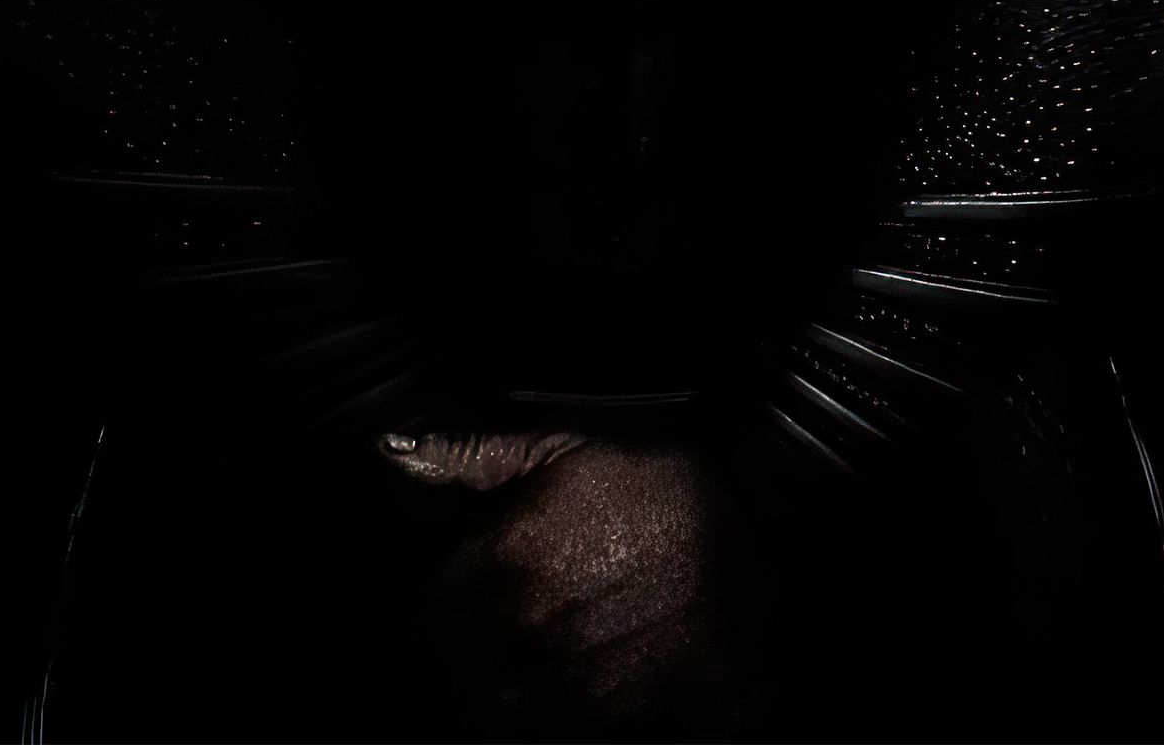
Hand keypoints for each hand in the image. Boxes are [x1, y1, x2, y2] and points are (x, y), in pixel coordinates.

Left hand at [387, 426, 763, 736]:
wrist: (770, 522)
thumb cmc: (667, 482)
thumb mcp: (565, 447)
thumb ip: (470, 458)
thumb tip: (393, 452)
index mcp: (514, 567)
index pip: (438, 621)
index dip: (452, 612)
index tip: (472, 604)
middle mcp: (543, 638)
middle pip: (471, 685)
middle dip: (482, 668)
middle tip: (511, 645)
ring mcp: (593, 692)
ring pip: (516, 724)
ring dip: (522, 704)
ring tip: (550, 670)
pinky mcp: (641, 723)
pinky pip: (579, 739)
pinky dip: (573, 722)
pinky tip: (593, 688)